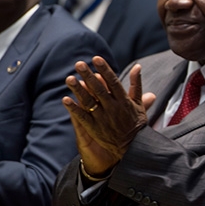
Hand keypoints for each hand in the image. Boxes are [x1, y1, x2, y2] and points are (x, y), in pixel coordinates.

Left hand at [62, 56, 155, 174]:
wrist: (133, 147)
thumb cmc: (136, 123)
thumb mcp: (139, 103)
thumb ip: (136, 84)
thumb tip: (137, 66)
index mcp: (124, 101)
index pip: (114, 82)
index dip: (105, 70)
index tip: (96, 59)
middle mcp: (113, 108)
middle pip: (99, 89)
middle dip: (88, 76)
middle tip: (79, 64)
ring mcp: (103, 119)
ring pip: (89, 102)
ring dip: (78, 90)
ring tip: (69, 78)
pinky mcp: (95, 129)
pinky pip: (82, 117)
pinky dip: (74, 109)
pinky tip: (65, 99)